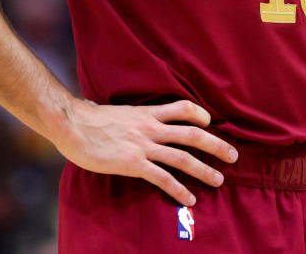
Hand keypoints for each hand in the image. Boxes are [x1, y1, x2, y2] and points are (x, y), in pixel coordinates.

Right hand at [53, 98, 238, 205]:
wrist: (72, 125)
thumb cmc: (90, 119)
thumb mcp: (118, 111)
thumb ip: (133, 117)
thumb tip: (133, 119)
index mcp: (147, 113)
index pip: (183, 108)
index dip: (200, 114)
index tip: (210, 122)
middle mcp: (151, 127)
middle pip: (192, 134)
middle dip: (216, 145)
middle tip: (233, 156)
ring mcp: (143, 146)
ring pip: (183, 157)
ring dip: (204, 170)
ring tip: (218, 180)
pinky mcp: (133, 163)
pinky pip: (163, 178)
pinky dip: (179, 189)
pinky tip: (189, 198)